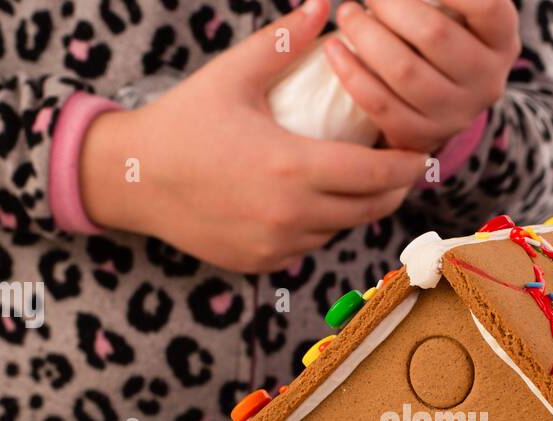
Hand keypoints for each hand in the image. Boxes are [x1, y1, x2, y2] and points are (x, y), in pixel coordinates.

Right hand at [79, 0, 427, 273]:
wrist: (131, 179)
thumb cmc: (181, 122)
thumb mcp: (232, 75)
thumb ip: (283, 41)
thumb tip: (324, 2)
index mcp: (293, 168)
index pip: (378, 175)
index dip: (408, 163)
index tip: (420, 150)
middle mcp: (292, 215)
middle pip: (370, 209)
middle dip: (393, 188)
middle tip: (400, 164)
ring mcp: (277, 245)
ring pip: (340, 230)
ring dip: (356, 208)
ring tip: (359, 179)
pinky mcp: (262, 263)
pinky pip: (309, 247)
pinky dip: (319, 226)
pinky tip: (314, 201)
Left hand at [324, 0, 519, 153]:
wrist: (437, 99)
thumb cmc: (441, 35)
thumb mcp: (451, 12)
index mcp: (502, 39)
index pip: (486, 5)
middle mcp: (488, 80)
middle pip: (435, 34)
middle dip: (390, 5)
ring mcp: (457, 114)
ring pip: (405, 71)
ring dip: (365, 35)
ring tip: (347, 14)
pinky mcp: (423, 137)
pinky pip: (381, 105)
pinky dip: (352, 73)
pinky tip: (334, 49)